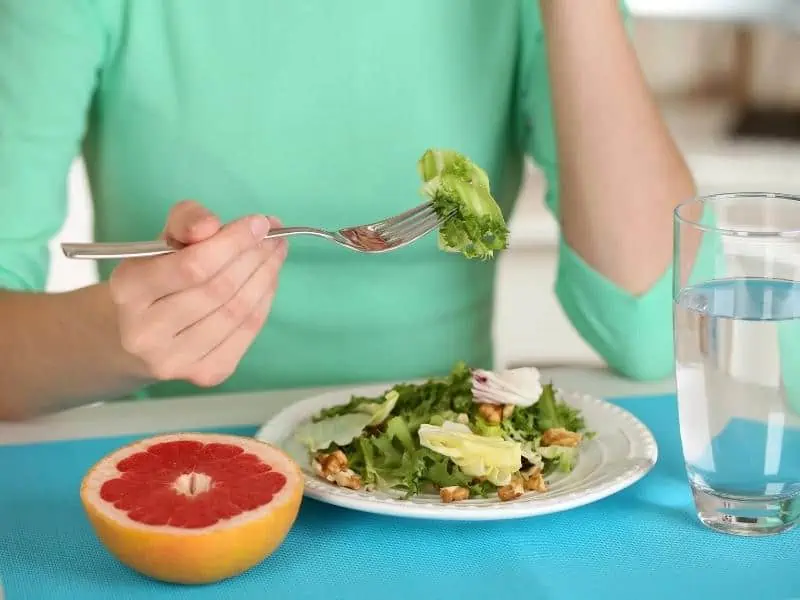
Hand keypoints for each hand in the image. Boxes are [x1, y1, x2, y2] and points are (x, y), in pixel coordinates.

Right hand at [109, 200, 286, 386]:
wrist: (140, 335)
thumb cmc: (157, 278)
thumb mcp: (162, 241)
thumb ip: (185, 221)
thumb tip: (212, 224)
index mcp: (128, 290)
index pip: (193, 266)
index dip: (234, 242)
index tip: (260, 223)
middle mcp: (146, 332)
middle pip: (219, 289)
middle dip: (255, 257)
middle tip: (275, 237)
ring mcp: (176, 360)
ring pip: (237, 312)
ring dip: (265, 277)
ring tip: (276, 253)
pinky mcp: (205, 374)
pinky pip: (247, 332)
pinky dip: (264, 301)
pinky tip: (268, 281)